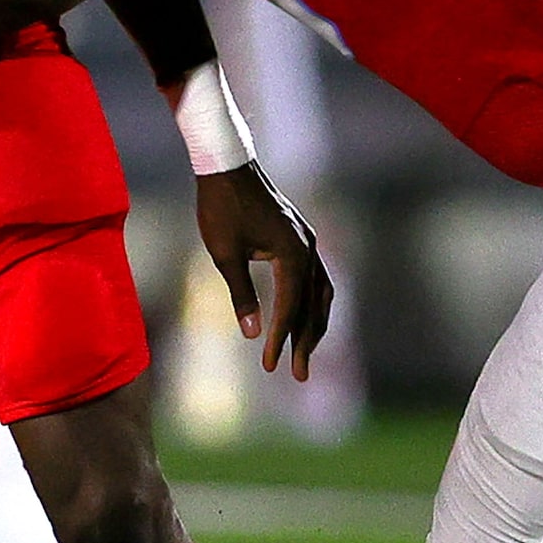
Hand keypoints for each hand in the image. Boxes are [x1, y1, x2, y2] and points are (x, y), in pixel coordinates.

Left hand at [194, 161, 333, 379]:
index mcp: (292, 253)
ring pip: (320, 293)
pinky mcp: (301, 238)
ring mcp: (308, 241)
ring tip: (304, 354)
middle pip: (314, 305)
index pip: (291, 306)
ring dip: (313, 325)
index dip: (281, 338)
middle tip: (298, 375)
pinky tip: (303, 318)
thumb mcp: (225, 255)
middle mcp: (308, 248)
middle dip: (305, 341)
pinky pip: (315, 278)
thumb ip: (241, 294)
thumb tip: (252, 333)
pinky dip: (311, 303)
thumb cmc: (221, 208)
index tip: (270, 366)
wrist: (226, 166)